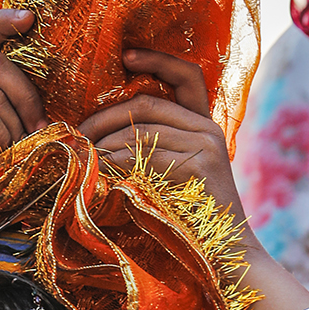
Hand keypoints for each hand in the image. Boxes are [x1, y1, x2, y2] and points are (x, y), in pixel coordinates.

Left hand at [78, 48, 243, 220]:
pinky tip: (101, 171)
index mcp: (205, 125)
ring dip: (105, 144)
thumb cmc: (192, 219)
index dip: (157, 60)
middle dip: (106, 116)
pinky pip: (146, 156)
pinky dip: (117, 162)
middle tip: (80, 132)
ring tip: (85, 156)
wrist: (228, 253)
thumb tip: (105, 137)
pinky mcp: (199, 167)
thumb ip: (155, 149)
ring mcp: (206, 147)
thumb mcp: (176, 175)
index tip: (126, 56)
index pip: (187, 76)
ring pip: (141, 131)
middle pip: (148, 104)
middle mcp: (208, 129)